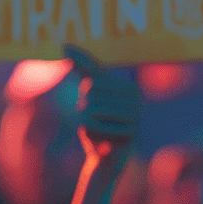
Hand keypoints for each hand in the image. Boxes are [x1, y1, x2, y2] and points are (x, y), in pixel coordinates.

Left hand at [64, 44, 141, 161]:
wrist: (105, 158)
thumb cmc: (96, 125)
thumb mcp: (89, 96)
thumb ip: (83, 70)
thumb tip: (66, 46)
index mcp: (127, 86)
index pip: (93, 79)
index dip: (84, 84)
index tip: (80, 77)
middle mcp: (135, 97)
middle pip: (90, 92)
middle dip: (84, 108)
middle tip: (97, 121)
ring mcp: (135, 113)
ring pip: (90, 107)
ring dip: (86, 121)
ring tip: (99, 129)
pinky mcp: (131, 130)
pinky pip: (96, 124)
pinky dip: (92, 132)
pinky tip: (103, 138)